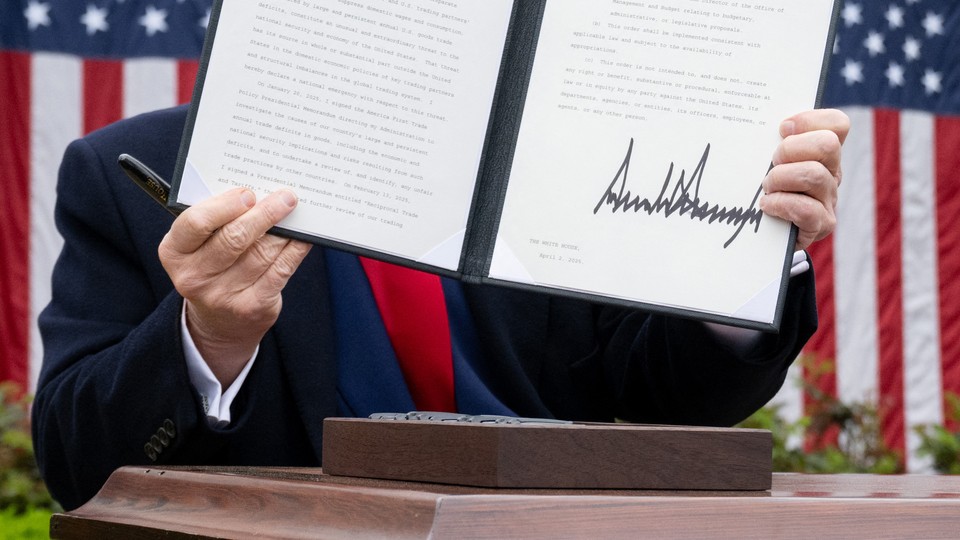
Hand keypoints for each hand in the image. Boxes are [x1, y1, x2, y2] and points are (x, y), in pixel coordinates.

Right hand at [159, 188, 311, 385]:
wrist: (219, 322)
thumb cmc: (211, 267)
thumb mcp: (198, 246)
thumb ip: (217, 221)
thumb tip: (260, 193)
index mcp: (174, 252)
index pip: (195, 223)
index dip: (224, 206)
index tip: (248, 193)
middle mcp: (194, 276)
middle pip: (233, 238)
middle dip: (264, 213)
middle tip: (285, 197)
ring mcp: (223, 295)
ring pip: (261, 253)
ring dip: (283, 230)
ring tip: (295, 212)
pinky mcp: (252, 307)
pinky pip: (280, 270)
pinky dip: (295, 250)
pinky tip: (303, 237)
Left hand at [760, 109, 849, 250]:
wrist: (761, 235)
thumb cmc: (761, 188)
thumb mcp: (764, 160)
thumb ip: (767, 141)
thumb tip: (751, 124)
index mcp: (822, 152)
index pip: (837, 124)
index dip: (810, 120)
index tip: (782, 129)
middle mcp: (831, 172)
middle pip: (828, 145)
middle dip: (790, 150)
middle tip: (772, 162)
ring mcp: (829, 199)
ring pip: (815, 175)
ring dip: (781, 178)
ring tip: (766, 187)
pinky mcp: (821, 224)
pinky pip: (807, 210)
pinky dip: (782, 204)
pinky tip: (767, 206)